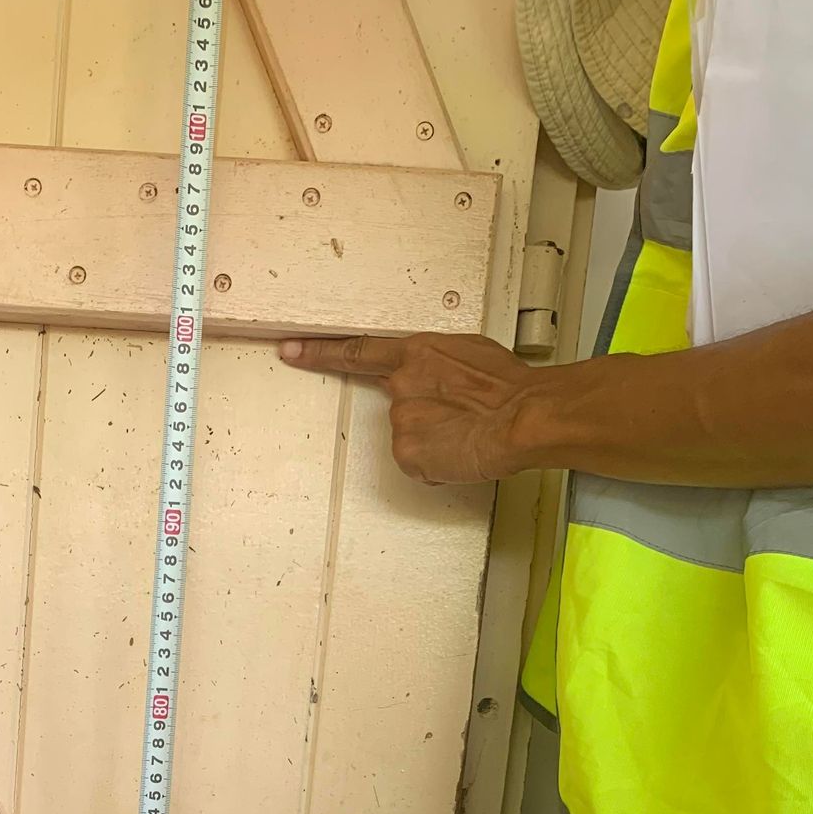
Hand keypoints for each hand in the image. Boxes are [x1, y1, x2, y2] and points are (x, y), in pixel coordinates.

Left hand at [279, 333, 537, 484]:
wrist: (523, 416)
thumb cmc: (508, 386)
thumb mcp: (468, 354)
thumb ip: (437, 364)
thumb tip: (433, 380)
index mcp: (416, 352)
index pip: (357, 351)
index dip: (319, 353)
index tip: (289, 351)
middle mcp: (400, 385)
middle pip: (398, 404)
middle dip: (426, 413)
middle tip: (462, 415)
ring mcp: (400, 421)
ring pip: (410, 436)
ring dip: (435, 438)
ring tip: (469, 432)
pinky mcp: (407, 452)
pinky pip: (418, 462)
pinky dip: (436, 462)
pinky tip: (462, 451)